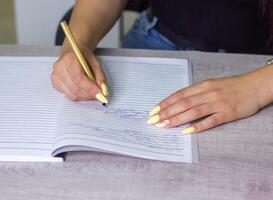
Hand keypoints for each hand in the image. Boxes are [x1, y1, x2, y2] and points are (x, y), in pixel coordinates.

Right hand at [51, 47, 108, 100]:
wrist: (72, 52)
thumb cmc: (83, 57)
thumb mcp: (95, 62)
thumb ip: (100, 76)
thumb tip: (103, 90)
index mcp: (69, 59)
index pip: (79, 78)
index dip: (90, 88)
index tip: (100, 93)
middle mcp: (60, 68)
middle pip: (75, 88)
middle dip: (89, 94)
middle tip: (99, 95)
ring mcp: (55, 76)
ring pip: (72, 94)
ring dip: (85, 96)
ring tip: (92, 93)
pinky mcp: (55, 83)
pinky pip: (68, 95)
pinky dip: (78, 96)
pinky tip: (83, 90)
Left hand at [147, 72, 265, 133]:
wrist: (254, 86)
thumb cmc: (231, 86)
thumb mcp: (211, 84)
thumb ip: (194, 92)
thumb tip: (176, 99)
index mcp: (203, 85)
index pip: (179, 95)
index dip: (165, 103)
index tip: (153, 111)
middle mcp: (208, 93)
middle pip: (183, 103)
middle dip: (166, 112)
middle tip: (154, 121)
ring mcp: (218, 103)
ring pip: (193, 112)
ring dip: (177, 119)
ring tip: (164, 126)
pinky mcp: (227, 113)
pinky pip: (210, 121)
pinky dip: (197, 126)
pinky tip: (186, 131)